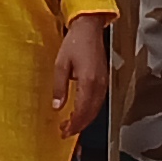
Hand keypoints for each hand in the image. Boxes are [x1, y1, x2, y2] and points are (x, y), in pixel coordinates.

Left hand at [49, 16, 109, 138]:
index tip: (64, 132)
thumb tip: (57, 107)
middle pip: (91, 113)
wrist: (89, 28)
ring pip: (96, 109)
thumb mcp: (60, 65)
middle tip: (66, 132)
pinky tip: (81, 112)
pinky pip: (99, 102)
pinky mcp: (104, 80)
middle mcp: (99, 85)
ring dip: (84, 120)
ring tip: (71, 125)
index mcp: (88, 82)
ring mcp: (104, 83)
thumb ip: (59, 87)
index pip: (82, 111)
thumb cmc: (74, 43)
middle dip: (79, 126)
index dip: (74, 125)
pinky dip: (90, 111)